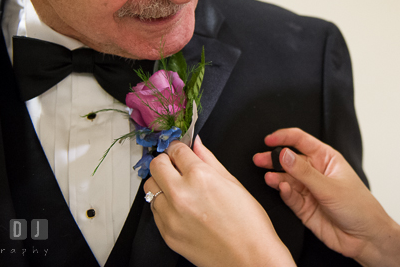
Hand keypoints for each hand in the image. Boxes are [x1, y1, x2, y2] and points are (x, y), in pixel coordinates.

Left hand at [145, 136, 295, 266]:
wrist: (249, 259)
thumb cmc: (249, 224)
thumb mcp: (233, 183)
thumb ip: (210, 160)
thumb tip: (197, 144)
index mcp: (200, 177)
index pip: (176, 150)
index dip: (180, 148)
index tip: (182, 151)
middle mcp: (181, 194)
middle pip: (156, 165)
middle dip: (166, 162)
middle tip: (177, 167)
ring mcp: (171, 216)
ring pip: (150, 188)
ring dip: (162, 184)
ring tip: (179, 190)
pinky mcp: (166, 234)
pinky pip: (155, 211)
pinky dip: (164, 205)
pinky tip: (181, 208)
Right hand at [254, 128, 399, 266]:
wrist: (365, 237)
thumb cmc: (358, 207)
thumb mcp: (330, 186)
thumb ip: (304, 171)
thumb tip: (284, 154)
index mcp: (326, 159)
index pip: (302, 141)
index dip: (285, 137)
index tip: (269, 139)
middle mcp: (316, 172)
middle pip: (290, 160)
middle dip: (274, 158)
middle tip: (258, 159)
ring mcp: (309, 190)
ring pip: (287, 179)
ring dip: (277, 177)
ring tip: (268, 177)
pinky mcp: (305, 208)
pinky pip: (290, 197)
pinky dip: (284, 193)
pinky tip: (281, 189)